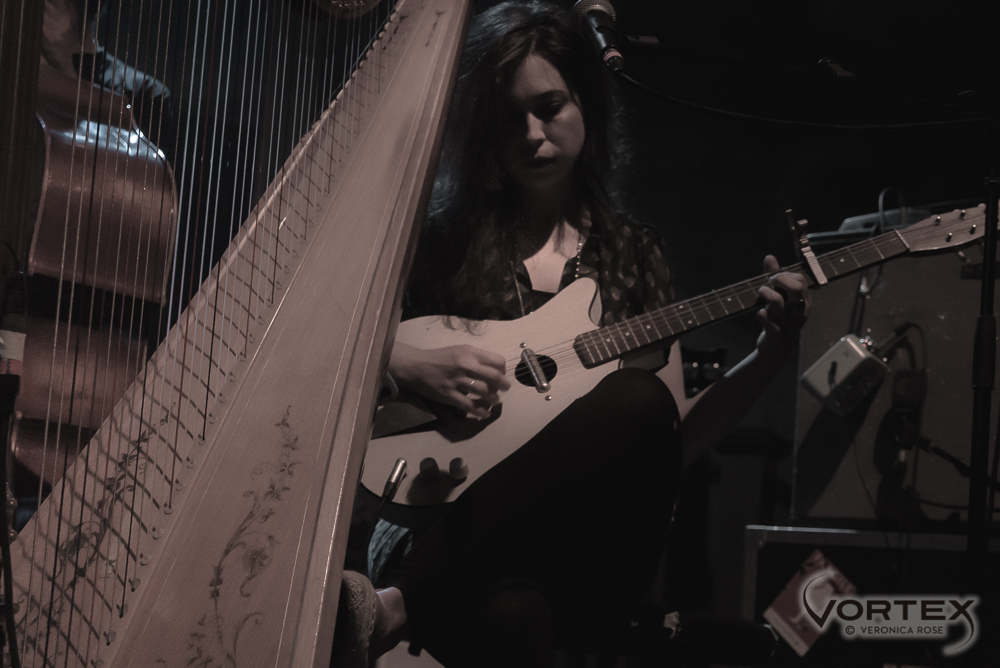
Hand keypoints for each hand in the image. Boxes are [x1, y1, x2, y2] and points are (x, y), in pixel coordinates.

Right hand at [389, 342, 510, 418]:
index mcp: (470, 353)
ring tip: (494, 401)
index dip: (502, 370)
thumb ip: (477, 357)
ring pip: (484, 392)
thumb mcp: (460, 350)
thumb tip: (495, 369)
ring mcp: (457, 381)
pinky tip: (485, 413)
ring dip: (493, 399)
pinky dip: (480, 411)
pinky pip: (469, 406)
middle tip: (504, 390)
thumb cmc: (440, 358)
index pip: (497, 361)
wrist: (417, 366)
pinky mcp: (449, 395)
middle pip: (494, 377)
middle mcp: (465, 366)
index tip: (501, 376)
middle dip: (503, 385)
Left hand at [755, 255, 809, 357]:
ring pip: (779, 303)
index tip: (773, 279)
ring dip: (766, 294)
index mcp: (803, 302)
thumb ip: (775, 279)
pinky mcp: (776, 335)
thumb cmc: (779, 319)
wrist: (777, 349)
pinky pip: (768, 322)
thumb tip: (770, 256)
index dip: (785, 275)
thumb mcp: (780, 299)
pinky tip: (759, 313)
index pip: (800, 280)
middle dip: (779, 280)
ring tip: (760, 293)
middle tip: (768, 283)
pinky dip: (761, 315)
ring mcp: (788, 324)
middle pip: (795, 289)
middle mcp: (799, 312)